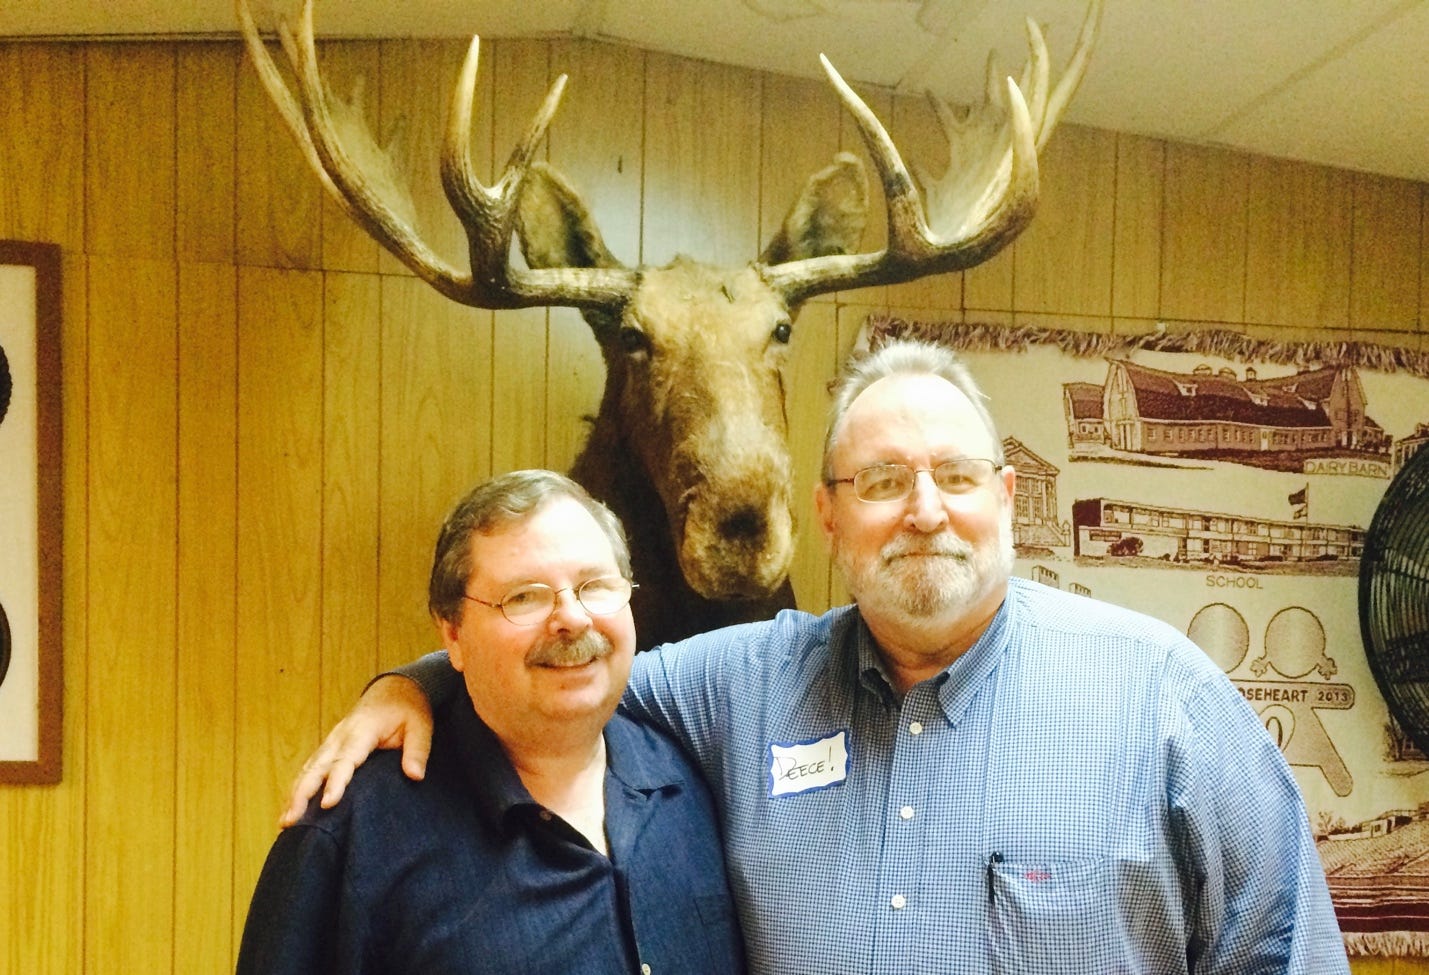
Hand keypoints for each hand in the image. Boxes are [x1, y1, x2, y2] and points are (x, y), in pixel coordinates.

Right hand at [279, 674, 433, 826]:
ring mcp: (332, 741)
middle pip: (317, 767)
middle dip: (302, 794)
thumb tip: (415, 776)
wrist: (394, 690)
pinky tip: (290, 808)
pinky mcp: (329, 747)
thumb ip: (417, 751)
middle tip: (291, 822)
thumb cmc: (408, 710)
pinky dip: (297, 787)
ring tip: (285, 823)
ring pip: (308, 769)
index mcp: (362, 731)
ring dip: (294, 794)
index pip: (346, 760)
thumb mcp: (421, 726)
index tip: (327, 804)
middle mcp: (340, 737)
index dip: (336, 782)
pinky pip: (309, 768)